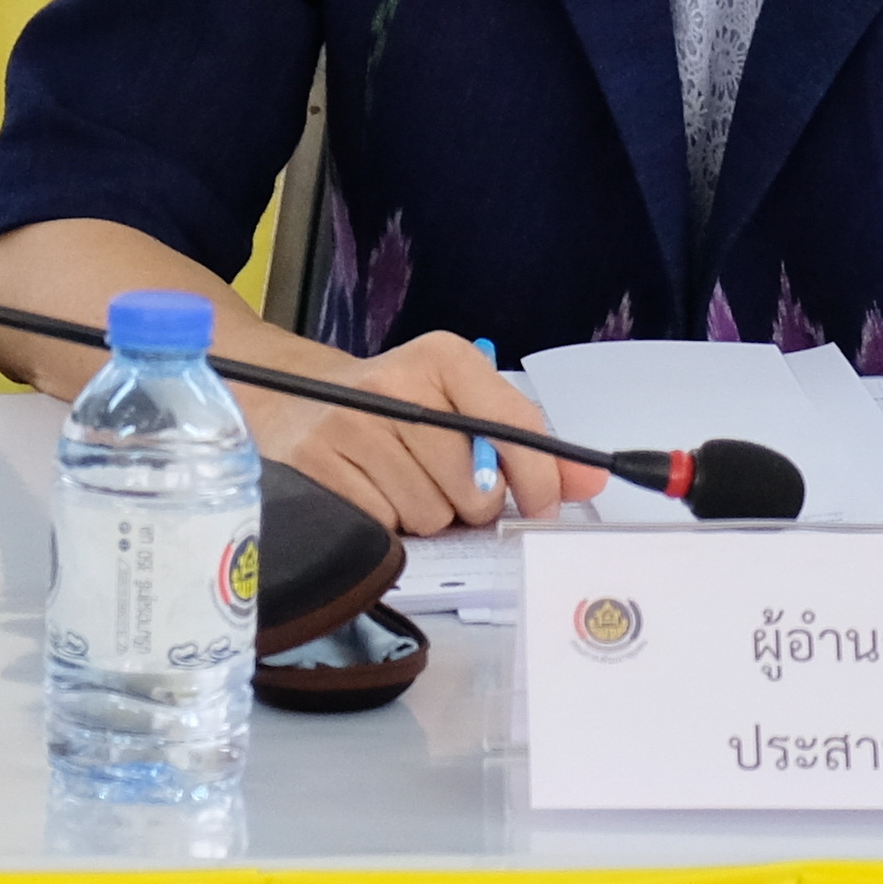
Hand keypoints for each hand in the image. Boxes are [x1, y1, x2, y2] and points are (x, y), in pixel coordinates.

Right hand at [242, 331, 609, 535]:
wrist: (292, 398)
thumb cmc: (395, 409)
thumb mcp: (461, 405)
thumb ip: (528, 445)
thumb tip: (589, 483)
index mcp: (443, 357)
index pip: (514, 427)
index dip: (538, 479)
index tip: (541, 505)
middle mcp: (395, 382)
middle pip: (474, 488)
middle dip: (468, 503)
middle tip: (442, 483)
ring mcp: (350, 423)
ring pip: (430, 515)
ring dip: (423, 516)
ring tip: (398, 483)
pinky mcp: (315, 463)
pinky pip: (383, 526)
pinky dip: (383, 524)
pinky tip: (367, 492)